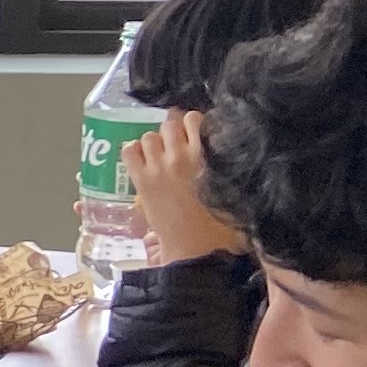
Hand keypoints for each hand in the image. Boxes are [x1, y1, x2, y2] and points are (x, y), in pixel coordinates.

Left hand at [126, 109, 243, 264]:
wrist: (196, 248)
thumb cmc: (221, 225)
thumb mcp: (233, 191)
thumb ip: (230, 168)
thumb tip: (237, 156)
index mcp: (207, 156)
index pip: (196, 119)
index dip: (193, 124)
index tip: (193, 134)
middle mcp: (182, 156)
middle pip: (170, 124)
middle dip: (173, 132)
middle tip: (175, 148)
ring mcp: (159, 167)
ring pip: (150, 135)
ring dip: (154, 143)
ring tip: (159, 158)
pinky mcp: (142, 181)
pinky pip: (129, 151)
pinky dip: (134, 152)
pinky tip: (142, 162)